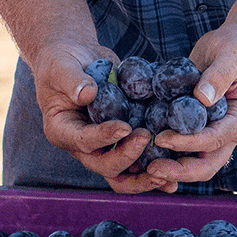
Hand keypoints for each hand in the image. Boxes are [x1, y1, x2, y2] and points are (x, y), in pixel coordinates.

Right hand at [30, 45, 180, 195]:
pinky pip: (137, 163)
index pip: (82, 141)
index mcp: (61, 130)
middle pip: (105, 166)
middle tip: (147, 136)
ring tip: (168, 175)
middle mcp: (82, 146)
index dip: (104, 137)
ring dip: (145, 178)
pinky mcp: (120, 143)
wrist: (74, 59)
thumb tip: (88, 94)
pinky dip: (155, 169)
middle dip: (128, 157)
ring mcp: (102, 148)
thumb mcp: (61, 67)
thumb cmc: (61, 61)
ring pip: (123, 175)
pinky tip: (176, 173)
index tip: (124, 126)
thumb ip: (72, 80)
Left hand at [143, 21, 236, 186]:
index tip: (162, 139)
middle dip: (180, 170)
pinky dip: (167, 149)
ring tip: (144, 166)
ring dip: (172, 166)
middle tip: (152, 169)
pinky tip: (144, 147)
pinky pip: (184, 141)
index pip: (215, 139)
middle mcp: (230, 130)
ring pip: (195, 159)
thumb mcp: (232, 54)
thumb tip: (202, 99)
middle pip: (207, 162)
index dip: (188, 142)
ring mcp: (215, 129)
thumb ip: (219, 75)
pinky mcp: (199, 121)